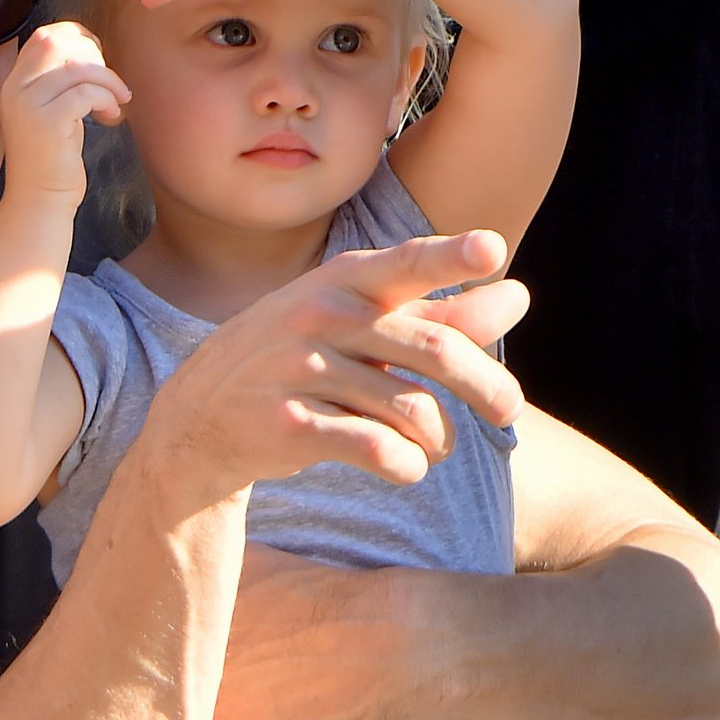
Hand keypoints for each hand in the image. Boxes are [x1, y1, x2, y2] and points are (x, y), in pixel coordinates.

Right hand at [0, 21, 129, 203]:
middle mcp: (15, 89)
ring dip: (107, 79)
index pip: (43, 37)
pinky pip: (85, 93)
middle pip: (57, 43)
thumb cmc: (53, 158)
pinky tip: (111, 116)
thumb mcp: (51, 110)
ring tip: (118, 100)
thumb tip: (91, 51)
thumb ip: (59, 81)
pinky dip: (106, 98)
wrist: (40, 199)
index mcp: (15, 83)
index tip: (98, 58)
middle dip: (93, 56)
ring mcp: (28, 105)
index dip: (76, 37)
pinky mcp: (47, 123)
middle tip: (110, 82)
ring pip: (76, 67)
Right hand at [140, 226, 526, 515]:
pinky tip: (407, 467)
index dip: (450, 257)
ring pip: (410, 409)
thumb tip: (518, 296)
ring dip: (438, 438)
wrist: (200, 418)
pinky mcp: (289, 425)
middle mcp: (320, 317)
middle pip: (433, 350)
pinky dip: (406, 465)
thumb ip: (437, 314)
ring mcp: (300, 370)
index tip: (492, 251)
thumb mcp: (359, 326)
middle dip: (485, 385)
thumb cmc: (300, 362)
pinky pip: (374, 448)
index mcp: (344, 282)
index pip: (406, 264)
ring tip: (436, 447)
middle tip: (510, 411)